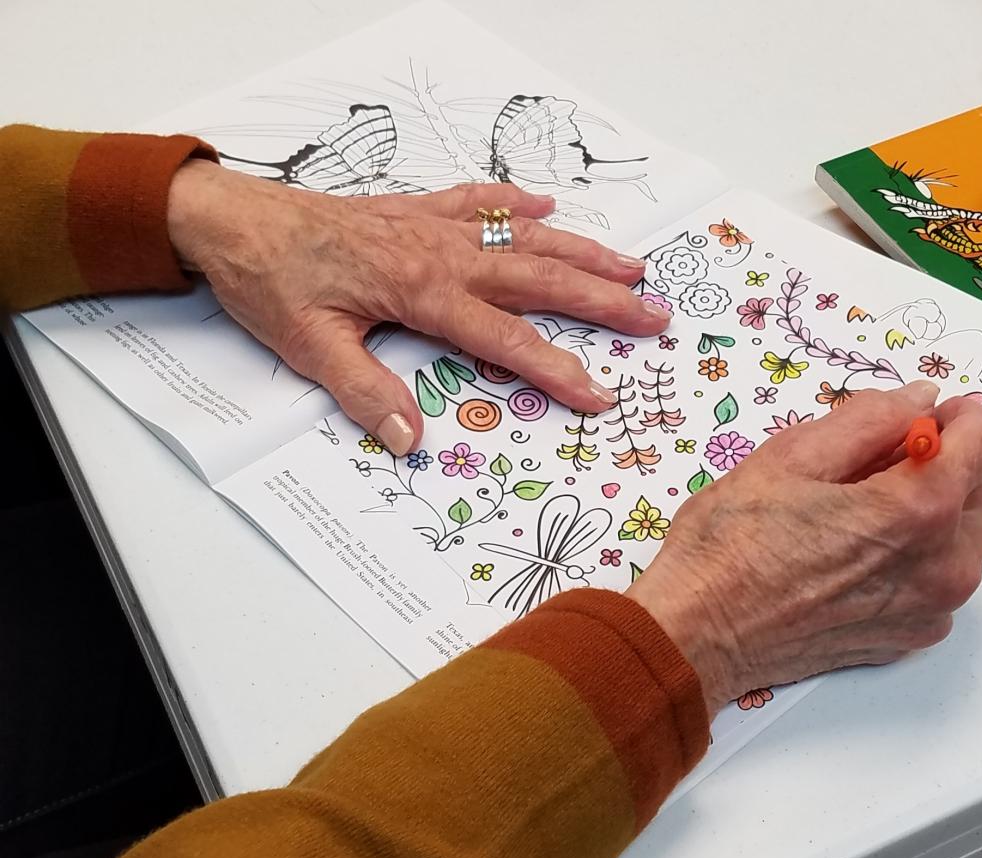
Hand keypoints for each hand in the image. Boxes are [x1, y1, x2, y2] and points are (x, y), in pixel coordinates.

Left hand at [166, 161, 667, 453]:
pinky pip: (478, 201)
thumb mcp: (309, 346)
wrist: (234, 219)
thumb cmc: (269, 281)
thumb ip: (365, 392)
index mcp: (422, 292)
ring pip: (524, 237)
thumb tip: (411, 438)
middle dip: (602, 300)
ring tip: (632, 266)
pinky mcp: (416, 211)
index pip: (507, 339)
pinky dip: (516, 204)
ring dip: (581, 253)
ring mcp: (433, 226)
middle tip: (654, 316)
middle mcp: (440, 254)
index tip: (600, 394)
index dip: (558, 369)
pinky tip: (546, 207)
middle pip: (538, 279)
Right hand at [628, 382, 981, 717]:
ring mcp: (930, 610)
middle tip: (881, 471)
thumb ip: (870, 419)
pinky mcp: (910, 640)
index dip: (956, 418)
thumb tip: (921, 399)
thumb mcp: (790, 456)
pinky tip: (852, 560)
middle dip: (950, 473)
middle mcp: (943, 566)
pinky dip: (915, 564)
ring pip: (968, 544)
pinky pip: (939, 586)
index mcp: (919, 510)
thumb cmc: (729, 544)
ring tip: (859, 519)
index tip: (920, 420)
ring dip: (936, 520)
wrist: (696, 635)